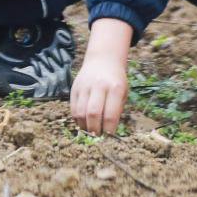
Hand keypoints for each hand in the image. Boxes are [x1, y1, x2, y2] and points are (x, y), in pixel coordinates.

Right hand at [70, 20, 134, 135]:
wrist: (102, 60)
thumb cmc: (116, 80)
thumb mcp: (123, 93)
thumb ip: (116, 110)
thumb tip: (108, 131)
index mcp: (115, 88)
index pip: (110, 114)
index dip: (109, 129)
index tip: (109, 136)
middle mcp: (99, 86)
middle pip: (93, 113)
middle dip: (95, 129)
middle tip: (97, 135)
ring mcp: (85, 86)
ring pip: (80, 112)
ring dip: (84, 125)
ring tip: (89, 131)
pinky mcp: (75, 88)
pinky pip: (73, 107)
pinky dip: (77, 118)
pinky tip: (83, 122)